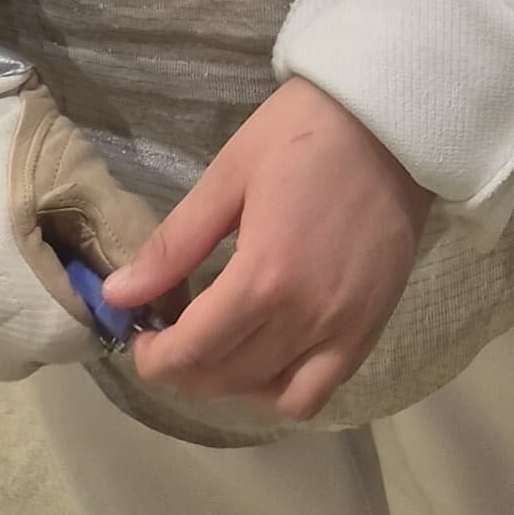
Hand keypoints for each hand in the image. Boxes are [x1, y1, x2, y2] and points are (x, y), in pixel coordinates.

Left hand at [106, 77, 427, 420]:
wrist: (393, 119)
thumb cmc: (304, 132)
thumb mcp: (230, 174)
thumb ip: (175, 243)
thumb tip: (119, 295)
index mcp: (264, 276)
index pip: (192, 351)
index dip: (153, 357)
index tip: (141, 335)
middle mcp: (305, 317)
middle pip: (225, 377)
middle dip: (182, 369)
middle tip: (170, 337)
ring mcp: (344, 329)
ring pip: (270, 395)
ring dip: (230, 383)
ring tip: (217, 348)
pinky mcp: (371, 328)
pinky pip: (319, 391)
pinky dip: (283, 391)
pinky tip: (267, 358)